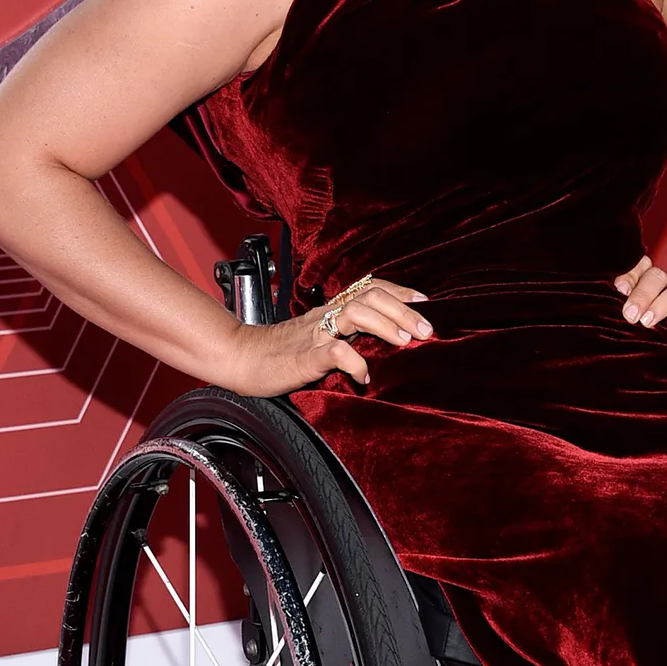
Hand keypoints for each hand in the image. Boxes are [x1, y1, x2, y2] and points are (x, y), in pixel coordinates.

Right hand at [217, 279, 432, 395]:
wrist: (240, 358)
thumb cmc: (281, 352)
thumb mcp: (319, 336)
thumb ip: (346, 333)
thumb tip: (383, 337)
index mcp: (331, 310)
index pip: (370, 289)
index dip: (399, 292)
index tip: (425, 301)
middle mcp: (326, 316)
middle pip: (370, 297)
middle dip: (403, 310)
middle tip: (426, 330)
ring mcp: (315, 335)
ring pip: (355, 314)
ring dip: (385, 326)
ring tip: (405, 342)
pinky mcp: (304, 356)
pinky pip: (334, 353)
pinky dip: (355, 363)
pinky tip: (364, 377)